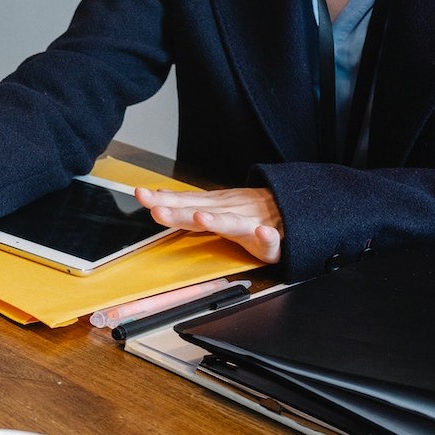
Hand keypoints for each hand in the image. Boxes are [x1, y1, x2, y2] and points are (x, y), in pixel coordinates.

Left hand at [135, 186, 282, 262]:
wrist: (293, 208)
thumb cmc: (251, 210)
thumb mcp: (217, 202)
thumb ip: (189, 202)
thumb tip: (159, 196)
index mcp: (214, 206)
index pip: (184, 201)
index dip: (163, 199)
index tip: (141, 194)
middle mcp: (229, 212)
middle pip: (200, 211)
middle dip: (178, 211)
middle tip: (157, 210)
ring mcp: (250, 223)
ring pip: (232, 223)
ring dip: (217, 220)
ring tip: (201, 218)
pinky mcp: (271, 239)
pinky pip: (270, 238)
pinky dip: (267, 235)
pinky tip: (261, 232)